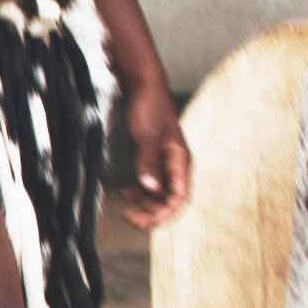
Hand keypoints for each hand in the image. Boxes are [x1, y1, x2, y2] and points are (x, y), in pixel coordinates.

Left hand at [121, 82, 193, 221]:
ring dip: (146, 204)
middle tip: (129, 218)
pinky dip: (141, 192)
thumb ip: (148, 161)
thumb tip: (151, 188)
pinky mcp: (154, 159)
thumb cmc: (149, 108)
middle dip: (152, 213)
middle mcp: (176, 165)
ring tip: (126, 208)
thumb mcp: (146, 136)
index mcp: (181, 162)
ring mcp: (165, 163)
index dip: (163, 213)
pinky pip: (152, 184)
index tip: (141, 220)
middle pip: (170, 200)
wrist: (144, 88)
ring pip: (160, 194)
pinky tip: (127, 192)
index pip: (179, 198)